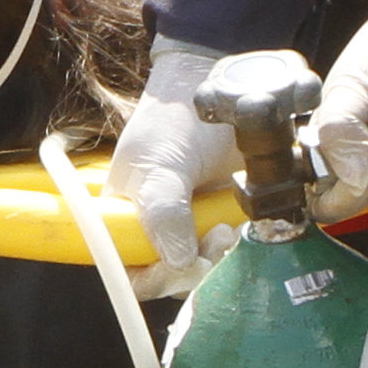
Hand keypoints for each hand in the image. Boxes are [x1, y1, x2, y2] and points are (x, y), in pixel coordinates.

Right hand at [101, 37, 228, 284]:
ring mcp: (194, 226)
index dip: (153, 279)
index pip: (130, 270)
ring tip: (228, 224)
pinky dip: (241, 242)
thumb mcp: (160, 161)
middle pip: (173, 276)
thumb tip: (177, 259)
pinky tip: (241, 222)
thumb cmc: (174, 119)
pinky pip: (233, 249)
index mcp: (125, 218)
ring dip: (221, 255)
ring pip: (206, 267)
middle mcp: (158, 229)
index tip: (178, 267)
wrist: (216, 88)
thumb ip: (163, 209)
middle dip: (195, 267)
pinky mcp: (226, 220)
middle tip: (215, 240)